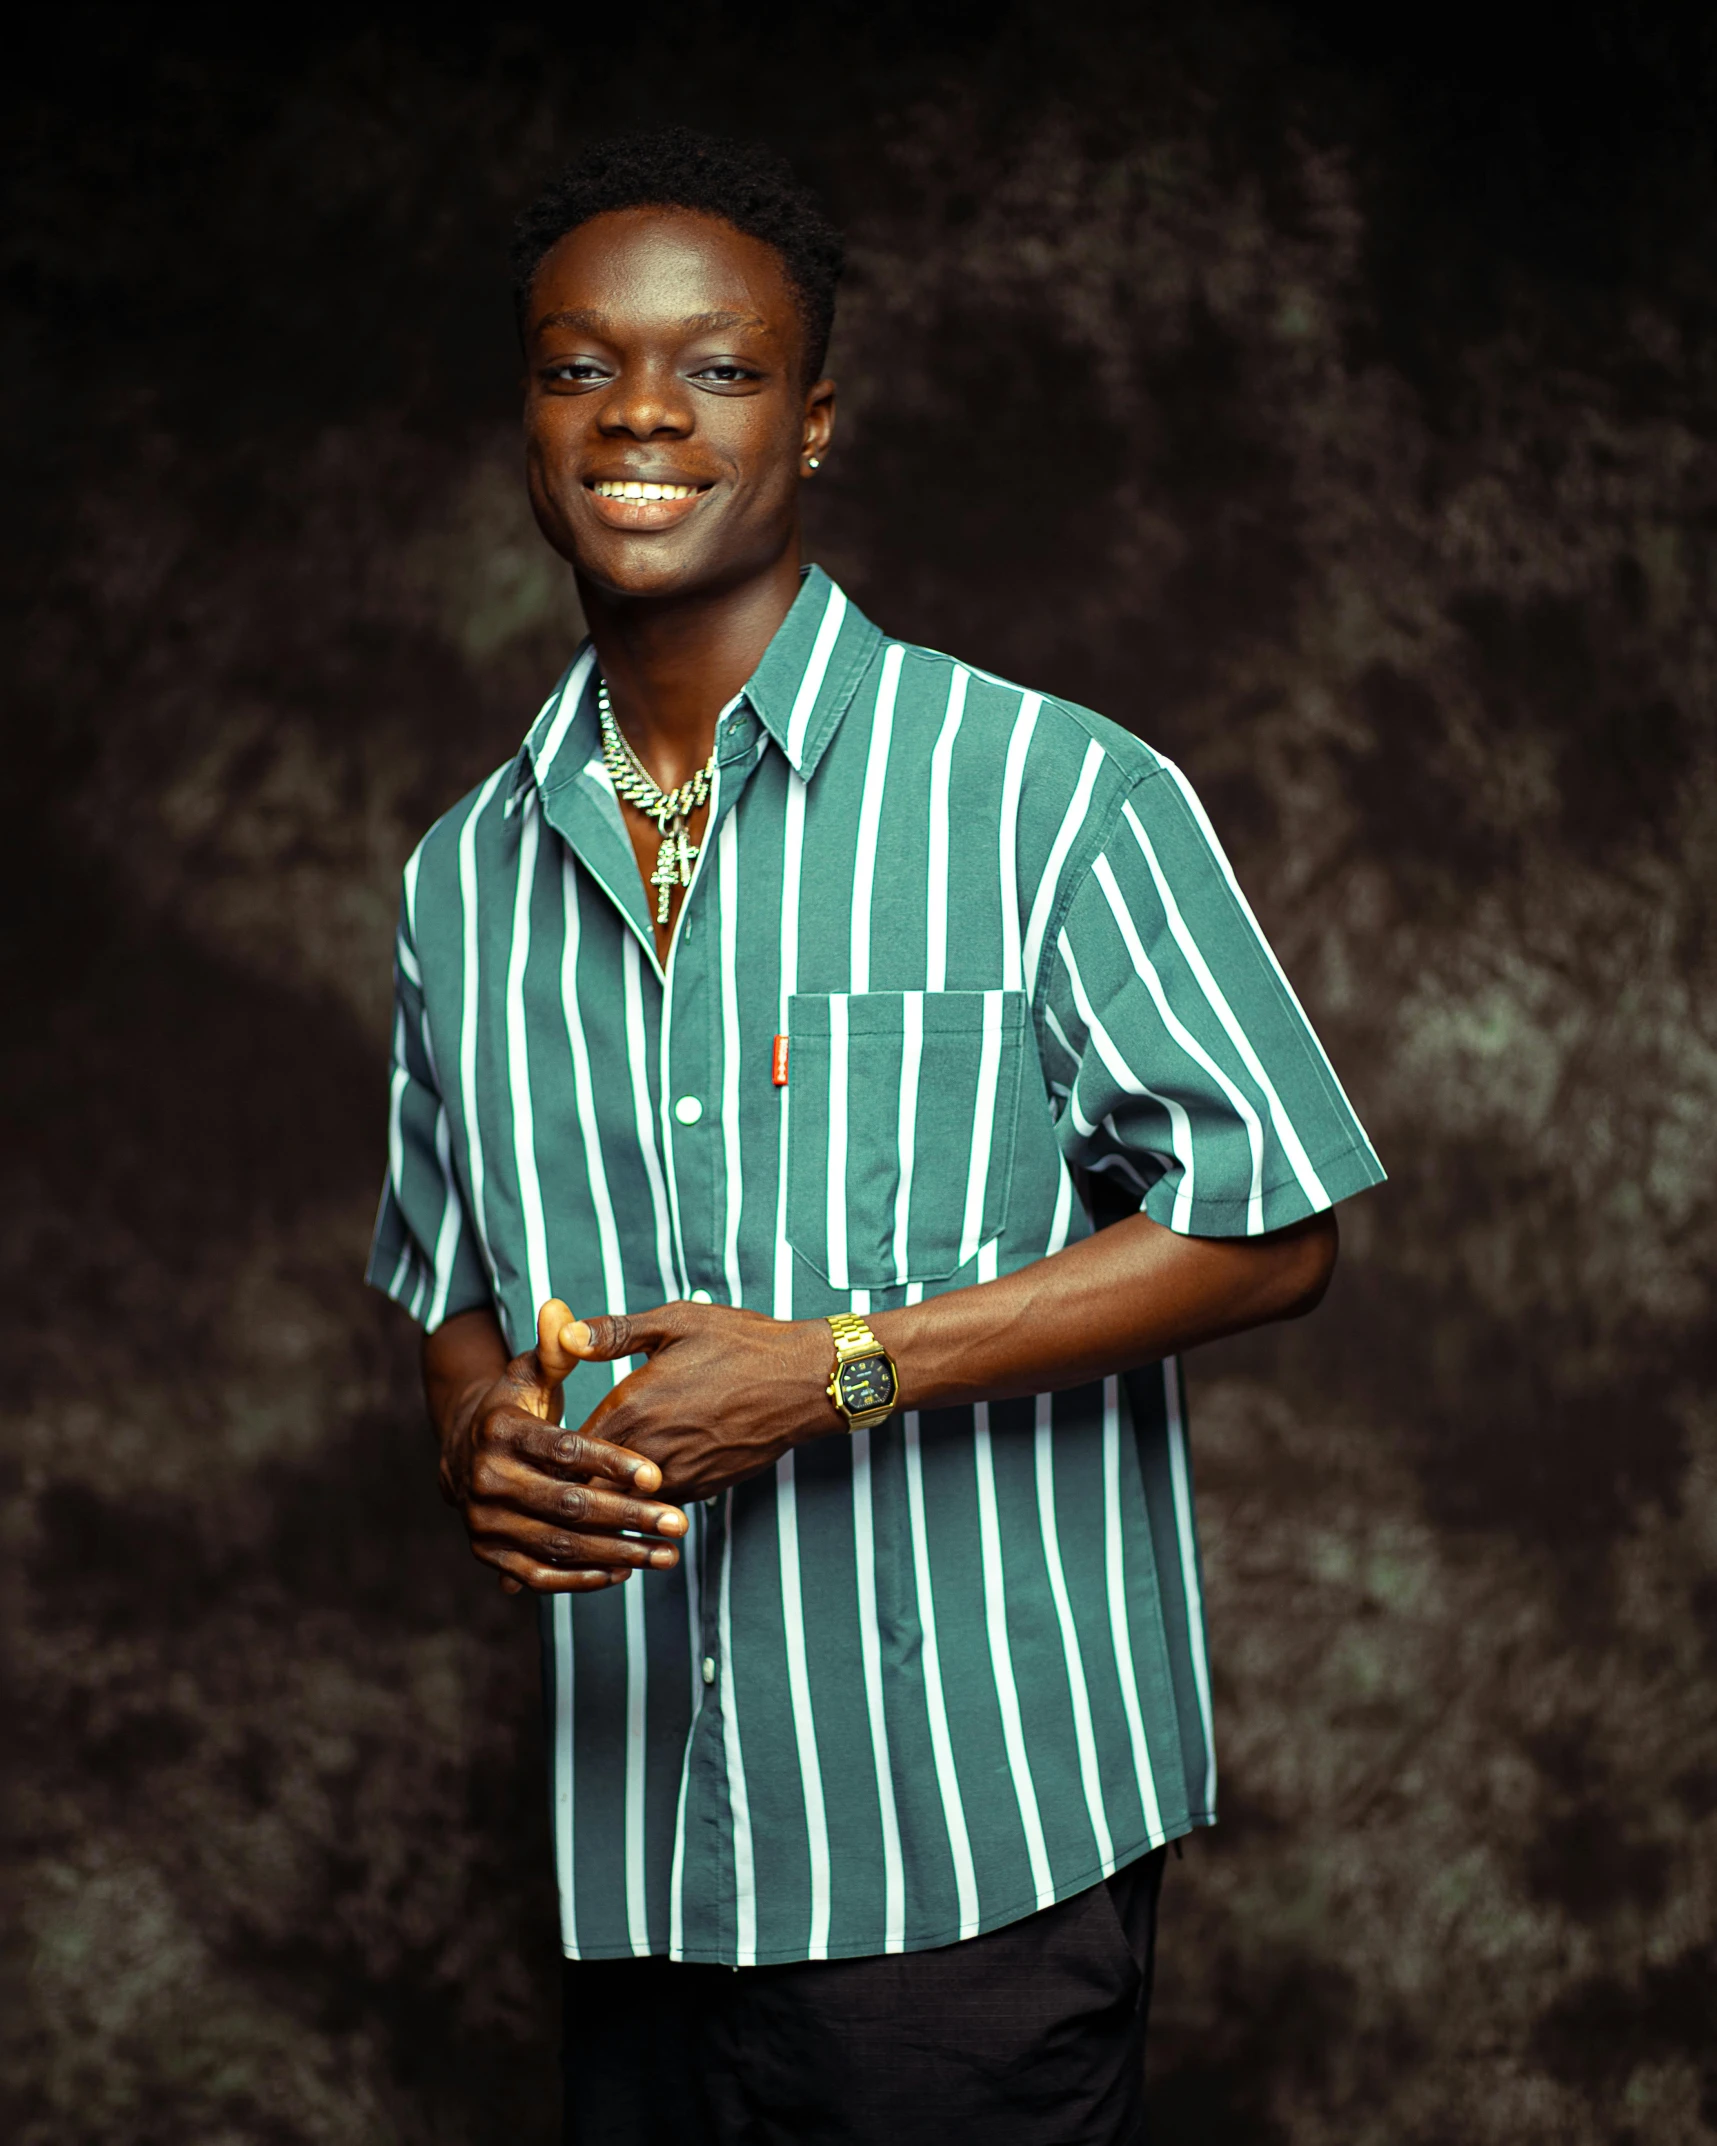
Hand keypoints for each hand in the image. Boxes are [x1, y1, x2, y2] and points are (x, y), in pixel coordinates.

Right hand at [437, 1301, 689, 1595]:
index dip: (611, 1463)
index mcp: (499, 1431)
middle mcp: (485, 1480)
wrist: (467, 1450)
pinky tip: (627, 1570)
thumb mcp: (532, 1372)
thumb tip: (561, 1310)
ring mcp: (484, 1522)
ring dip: (617, 1553)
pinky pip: (540, 1575)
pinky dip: (583, 1578)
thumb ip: (555, 1348)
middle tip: (679, 1523)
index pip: (563, 1451)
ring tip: (668, 1553)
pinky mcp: (489, 1553)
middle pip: (566, 1504)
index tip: (657, 1476)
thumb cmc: (518, 1405)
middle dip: (627, 1516)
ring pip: (558, 1545)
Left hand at [541, 1297, 840, 1504]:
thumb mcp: (675, 1323)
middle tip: (531, 1501)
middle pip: (589, 1487)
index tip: (522, 1460)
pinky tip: (627, 1504)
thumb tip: (562, 1333)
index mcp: (634, 1407)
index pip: (570, 1447)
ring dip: (599, 1506)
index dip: (545, 1454)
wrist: (807, 1383)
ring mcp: (680, 1476)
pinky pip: (659, 1505)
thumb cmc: (741, 1344)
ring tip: (569, 1512)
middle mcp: (652, 1451)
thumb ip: (613, 1333)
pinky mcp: (705, 1489)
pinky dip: (638, 1509)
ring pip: (623, 1505)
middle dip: (563, 1491)